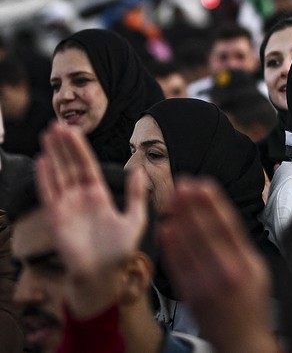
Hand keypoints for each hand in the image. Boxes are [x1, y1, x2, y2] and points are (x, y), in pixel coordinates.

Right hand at [36, 122, 147, 316]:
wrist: (105, 276)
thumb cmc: (120, 251)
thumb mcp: (135, 219)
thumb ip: (136, 195)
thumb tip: (140, 170)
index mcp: (99, 195)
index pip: (87, 166)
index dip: (79, 148)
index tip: (73, 130)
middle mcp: (81, 198)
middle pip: (70, 166)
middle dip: (63, 146)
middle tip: (56, 123)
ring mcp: (67, 207)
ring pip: (58, 175)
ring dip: (52, 155)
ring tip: (47, 134)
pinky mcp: (56, 219)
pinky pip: (50, 194)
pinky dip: (46, 178)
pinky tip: (42, 160)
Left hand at [158, 177, 277, 352]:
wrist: (242, 341)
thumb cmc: (251, 306)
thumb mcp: (258, 272)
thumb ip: (241, 247)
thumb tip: (222, 218)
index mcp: (248, 263)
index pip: (228, 225)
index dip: (213, 203)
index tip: (203, 184)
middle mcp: (228, 272)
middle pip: (207, 231)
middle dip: (192, 205)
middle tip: (181, 184)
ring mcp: (208, 284)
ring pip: (190, 245)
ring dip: (179, 219)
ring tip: (170, 199)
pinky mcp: (192, 296)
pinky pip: (178, 266)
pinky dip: (170, 245)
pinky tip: (165, 228)